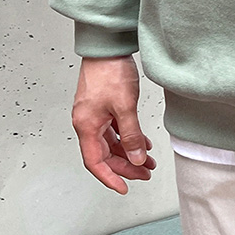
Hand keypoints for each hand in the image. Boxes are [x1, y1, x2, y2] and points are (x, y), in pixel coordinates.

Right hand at [71, 55, 155, 193]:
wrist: (107, 47)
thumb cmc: (110, 71)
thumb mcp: (125, 106)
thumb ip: (131, 135)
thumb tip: (137, 158)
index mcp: (86, 126)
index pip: (95, 162)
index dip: (110, 177)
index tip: (124, 188)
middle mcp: (87, 123)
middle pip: (105, 155)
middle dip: (126, 166)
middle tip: (145, 173)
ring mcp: (94, 115)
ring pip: (112, 143)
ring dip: (129, 153)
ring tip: (148, 161)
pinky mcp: (102, 107)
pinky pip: (115, 130)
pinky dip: (128, 138)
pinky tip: (143, 142)